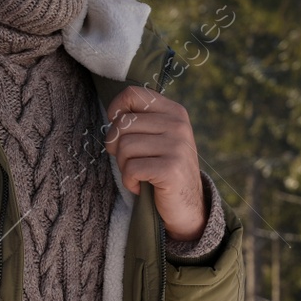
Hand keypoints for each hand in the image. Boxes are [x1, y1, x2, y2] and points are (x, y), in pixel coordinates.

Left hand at [103, 86, 207, 239]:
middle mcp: (178, 125)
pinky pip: (132, 168)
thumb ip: (141, 120)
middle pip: (123, 124)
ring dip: (124, 166)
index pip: (133, 94)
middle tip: (128, 161)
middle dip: (116, 146)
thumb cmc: (164, 169)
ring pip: (125, 147)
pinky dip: (129, 181)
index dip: (116, 110)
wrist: (188, 206)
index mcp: (174, 111)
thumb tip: (113, 113)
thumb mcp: (158, 137)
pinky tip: (140, 186)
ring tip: (137, 174)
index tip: (117, 129)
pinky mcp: (171, 168)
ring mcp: (177, 146)